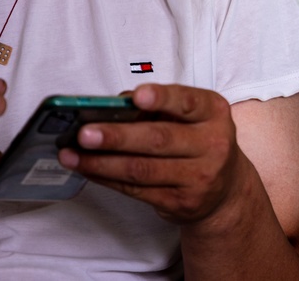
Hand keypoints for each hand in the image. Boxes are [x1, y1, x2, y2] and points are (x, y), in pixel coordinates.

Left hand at [58, 83, 250, 224]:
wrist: (226, 188)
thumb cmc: (199, 142)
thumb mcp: (192, 118)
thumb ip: (159, 107)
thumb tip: (116, 104)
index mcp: (214, 113)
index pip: (188, 102)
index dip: (162, 99)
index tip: (136, 97)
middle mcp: (213, 144)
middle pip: (159, 139)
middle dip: (118, 136)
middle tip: (84, 133)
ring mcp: (199, 176)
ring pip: (143, 169)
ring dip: (102, 162)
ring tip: (72, 154)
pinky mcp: (182, 202)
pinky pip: (137, 190)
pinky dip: (107, 179)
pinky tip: (87, 169)